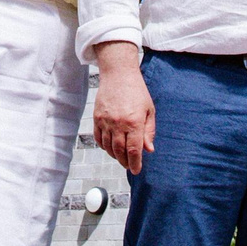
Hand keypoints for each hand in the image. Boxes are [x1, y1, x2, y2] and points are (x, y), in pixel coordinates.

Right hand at [91, 49, 156, 173]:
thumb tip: (149, 149)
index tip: (136, 170)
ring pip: (108, 147)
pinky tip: (110, 148)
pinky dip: (104, 146)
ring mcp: (106, 121)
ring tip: (121, 158)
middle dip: (125, 162)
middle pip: (120, 151)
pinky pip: (98, 138)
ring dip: (115, 155)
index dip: (135, 163)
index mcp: (134, 122)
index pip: (133, 150)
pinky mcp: (97, 118)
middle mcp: (119, 124)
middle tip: (129, 166)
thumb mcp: (149, 110)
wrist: (118, 75)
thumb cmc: (137, 91)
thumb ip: (149, 131)